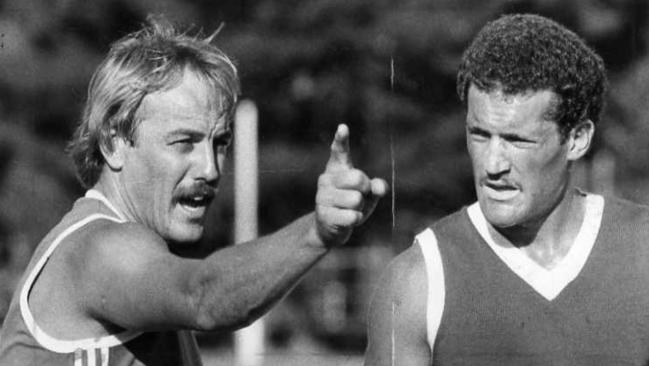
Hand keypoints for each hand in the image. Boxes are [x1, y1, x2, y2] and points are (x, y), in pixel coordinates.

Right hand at [315, 124, 387, 246]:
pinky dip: (355, 220)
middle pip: (358, 178)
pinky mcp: (324, 215)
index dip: (341, 140)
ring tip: (350, 210)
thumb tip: (380, 187)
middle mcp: (326, 179)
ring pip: (356, 199)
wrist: (330, 229)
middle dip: (365, 189)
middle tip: (359, 196)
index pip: (339, 151)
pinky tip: (346, 220)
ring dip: (359, 209)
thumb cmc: (350, 206)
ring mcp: (322, 197)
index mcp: (336, 169)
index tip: (343, 128)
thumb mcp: (367, 195)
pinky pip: (352, 216)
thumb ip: (376, 187)